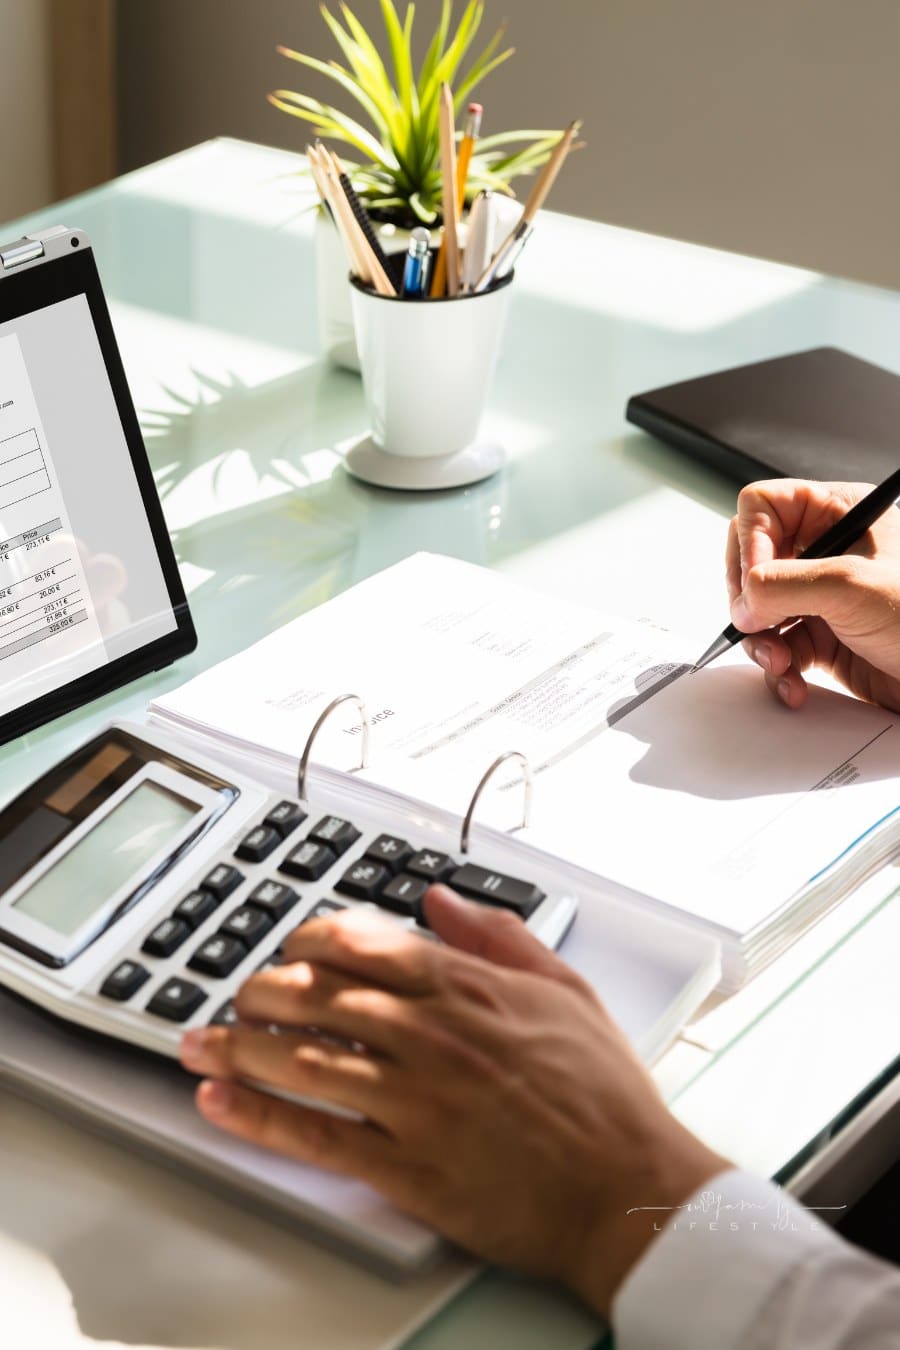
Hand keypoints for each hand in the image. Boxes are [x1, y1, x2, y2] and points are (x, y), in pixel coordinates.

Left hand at [180, 889, 725, 1316]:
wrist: (629, 1189)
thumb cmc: (605, 1097)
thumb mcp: (565, 991)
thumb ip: (499, 936)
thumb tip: (440, 899)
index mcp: (469, 989)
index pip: (363, 944)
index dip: (311, 940)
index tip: (295, 945)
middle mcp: (432, 1037)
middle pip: (318, 996)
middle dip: (264, 989)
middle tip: (242, 994)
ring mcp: (415, 1103)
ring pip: (302, 1060)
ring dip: (240, 1046)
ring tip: (202, 1040)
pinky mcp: (407, 1169)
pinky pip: (315, 1137)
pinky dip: (257, 1116)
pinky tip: (220, 1101)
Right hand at [726, 478, 899, 709]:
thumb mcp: (851, 587)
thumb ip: (784, 584)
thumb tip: (743, 600)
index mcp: (839, 513)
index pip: (764, 507)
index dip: (751, 542)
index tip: (754, 582)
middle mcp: (827, 551)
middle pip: (752, 561)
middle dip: (749, 600)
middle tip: (758, 623)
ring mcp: (821, 595)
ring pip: (758, 609)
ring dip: (760, 641)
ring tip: (779, 662)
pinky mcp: (822, 636)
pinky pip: (777, 646)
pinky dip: (777, 668)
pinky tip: (792, 681)